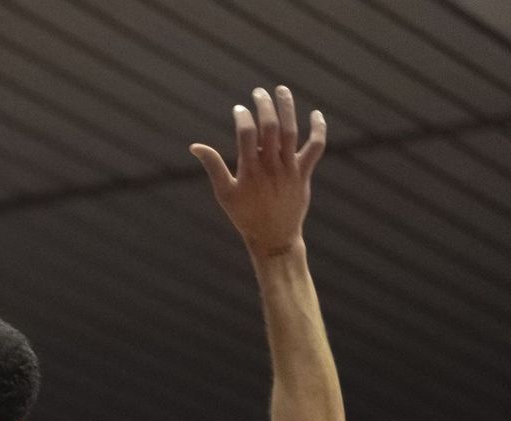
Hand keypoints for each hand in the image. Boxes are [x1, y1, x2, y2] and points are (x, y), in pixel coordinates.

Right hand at [191, 85, 326, 256]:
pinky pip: (315, 147)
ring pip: (291, 131)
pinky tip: (315, 114)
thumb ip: (213, 166)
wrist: (274, 237)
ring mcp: (289, 169)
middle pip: (270, 127)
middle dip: (264, 105)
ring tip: (281, 90)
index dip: (243, 117)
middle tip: (258, 91)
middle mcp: (271, 166)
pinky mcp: (303, 173)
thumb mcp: (225, 193)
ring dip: (287, 108)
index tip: (239, 109)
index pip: (247, 134)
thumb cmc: (244, 216)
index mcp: (249, 171)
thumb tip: (195, 146)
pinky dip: (318, 129)